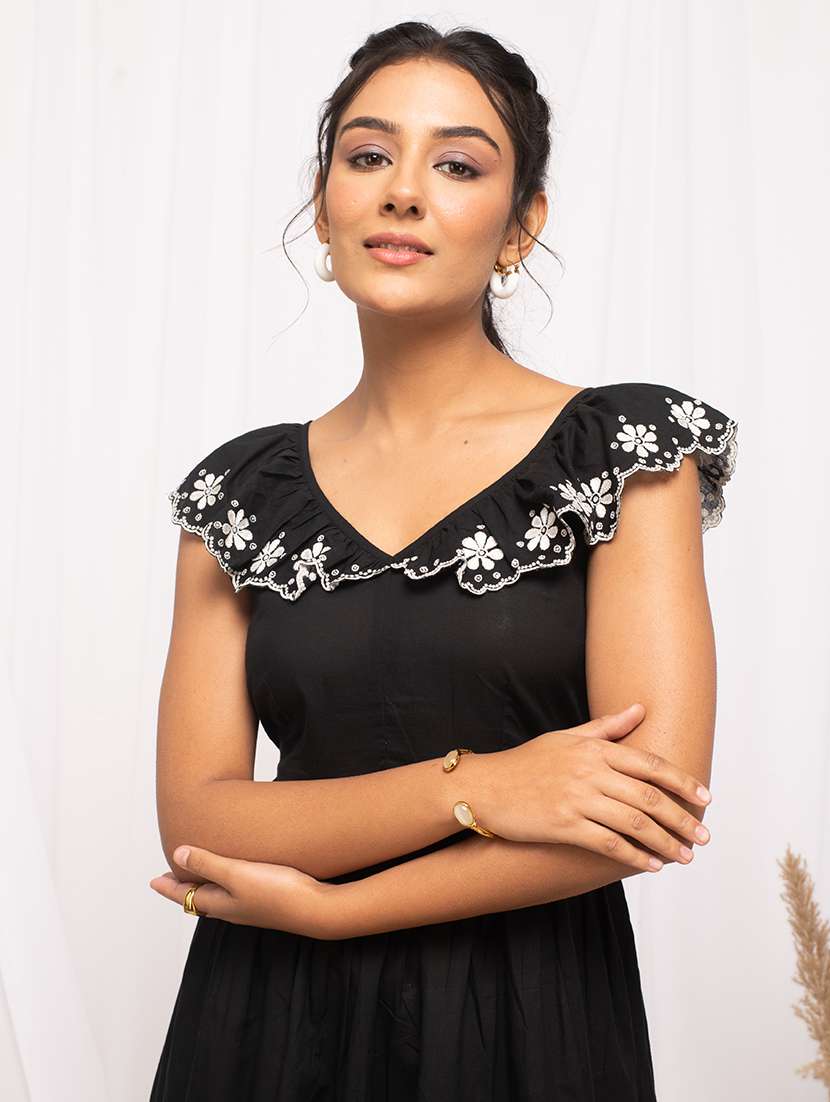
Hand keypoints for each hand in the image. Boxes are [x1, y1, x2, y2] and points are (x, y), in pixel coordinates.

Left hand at [149, 845, 337, 937]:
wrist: (317, 909)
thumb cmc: (279, 892)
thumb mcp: (238, 874)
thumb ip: (208, 864)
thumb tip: (177, 856)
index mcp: (221, 904)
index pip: (186, 895)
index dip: (169, 887)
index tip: (153, 881)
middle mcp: (233, 908)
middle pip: (200, 898)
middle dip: (184, 887)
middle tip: (171, 878)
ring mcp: (251, 906)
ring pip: (219, 897)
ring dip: (205, 885)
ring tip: (199, 875)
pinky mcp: (268, 900)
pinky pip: (236, 893)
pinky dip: (226, 884)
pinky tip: (237, 876)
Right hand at [468, 703, 711, 872]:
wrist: (486, 787)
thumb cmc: (527, 762)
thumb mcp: (566, 738)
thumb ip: (607, 727)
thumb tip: (640, 709)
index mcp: (594, 749)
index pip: (649, 763)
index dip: (681, 781)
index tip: (704, 797)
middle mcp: (589, 771)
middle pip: (648, 796)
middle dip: (681, 818)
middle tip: (702, 835)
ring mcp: (577, 799)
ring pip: (633, 823)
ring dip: (664, 842)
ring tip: (683, 856)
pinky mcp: (564, 825)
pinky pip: (607, 843)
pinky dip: (633, 856)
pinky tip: (650, 865)